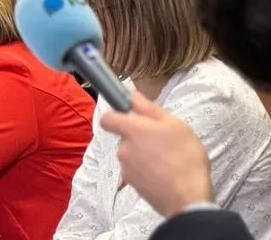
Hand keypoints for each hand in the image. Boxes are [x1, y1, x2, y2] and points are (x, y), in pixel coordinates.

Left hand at [100, 92, 213, 217]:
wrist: (188, 198)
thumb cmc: (185, 157)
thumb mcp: (175, 125)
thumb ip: (150, 109)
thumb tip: (133, 97)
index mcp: (132, 130)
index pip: (107, 119)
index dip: (116, 116)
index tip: (131, 118)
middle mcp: (123, 148)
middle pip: (124, 137)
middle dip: (139, 137)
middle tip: (162, 141)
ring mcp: (125, 167)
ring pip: (130, 154)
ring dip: (143, 154)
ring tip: (167, 160)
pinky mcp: (132, 184)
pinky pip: (135, 170)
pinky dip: (146, 170)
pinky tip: (164, 174)